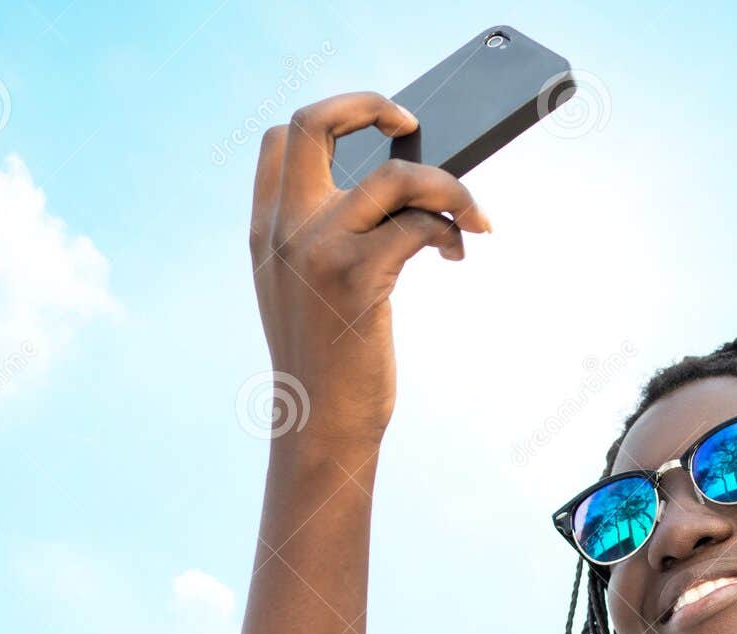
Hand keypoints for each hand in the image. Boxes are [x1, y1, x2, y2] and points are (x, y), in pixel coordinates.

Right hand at [248, 92, 492, 448]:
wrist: (320, 424)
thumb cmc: (331, 362)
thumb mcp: (307, 292)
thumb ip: (327, 238)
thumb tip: (402, 196)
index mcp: (264, 230)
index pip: (280, 139)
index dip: (333, 116)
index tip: (379, 129)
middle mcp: (282, 229)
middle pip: (311, 123)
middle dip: (370, 105)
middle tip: (413, 124)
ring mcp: (315, 249)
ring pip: (392, 175)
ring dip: (448, 186)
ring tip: (472, 216)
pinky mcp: (356, 277)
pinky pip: (419, 225)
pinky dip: (451, 230)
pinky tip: (457, 251)